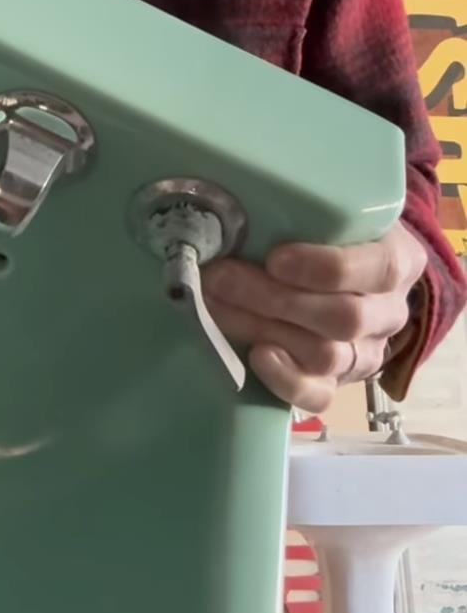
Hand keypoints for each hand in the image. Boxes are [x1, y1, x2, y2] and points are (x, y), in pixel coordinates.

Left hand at [202, 222, 425, 412]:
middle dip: (273, 298)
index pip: (379, 270)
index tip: (275, 258)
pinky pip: (318, 396)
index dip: (326, 268)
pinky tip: (256, 355)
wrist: (334, 280)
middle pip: (343, 318)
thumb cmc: (321, 239)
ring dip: (260, 328)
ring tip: (214, 305)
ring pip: (324, 355)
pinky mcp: (336, 384)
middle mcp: (388, 313)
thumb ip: (298, 215)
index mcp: (398, 262)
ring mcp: (364, 354)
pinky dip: (284, 379)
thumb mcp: (325, 216)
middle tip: (219, 277)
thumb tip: (228, 216)